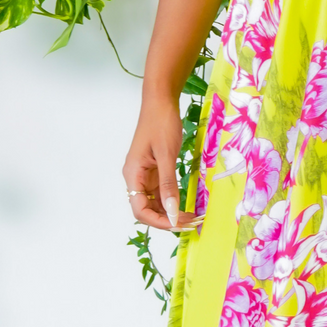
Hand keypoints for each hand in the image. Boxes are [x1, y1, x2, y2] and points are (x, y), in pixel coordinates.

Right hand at [122, 94, 195, 232]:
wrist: (161, 102)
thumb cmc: (161, 123)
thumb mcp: (167, 155)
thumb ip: (168, 185)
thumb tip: (171, 212)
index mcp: (133, 175)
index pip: (140, 210)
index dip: (158, 221)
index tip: (178, 224)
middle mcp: (136, 178)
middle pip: (148, 210)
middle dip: (168, 220)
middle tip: (192, 224)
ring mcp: (145, 175)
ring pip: (156, 203)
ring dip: (172, 213)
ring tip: (193, 218)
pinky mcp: (155, 171)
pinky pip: (162, 193)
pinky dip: (174, 201)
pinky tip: (188, 206)